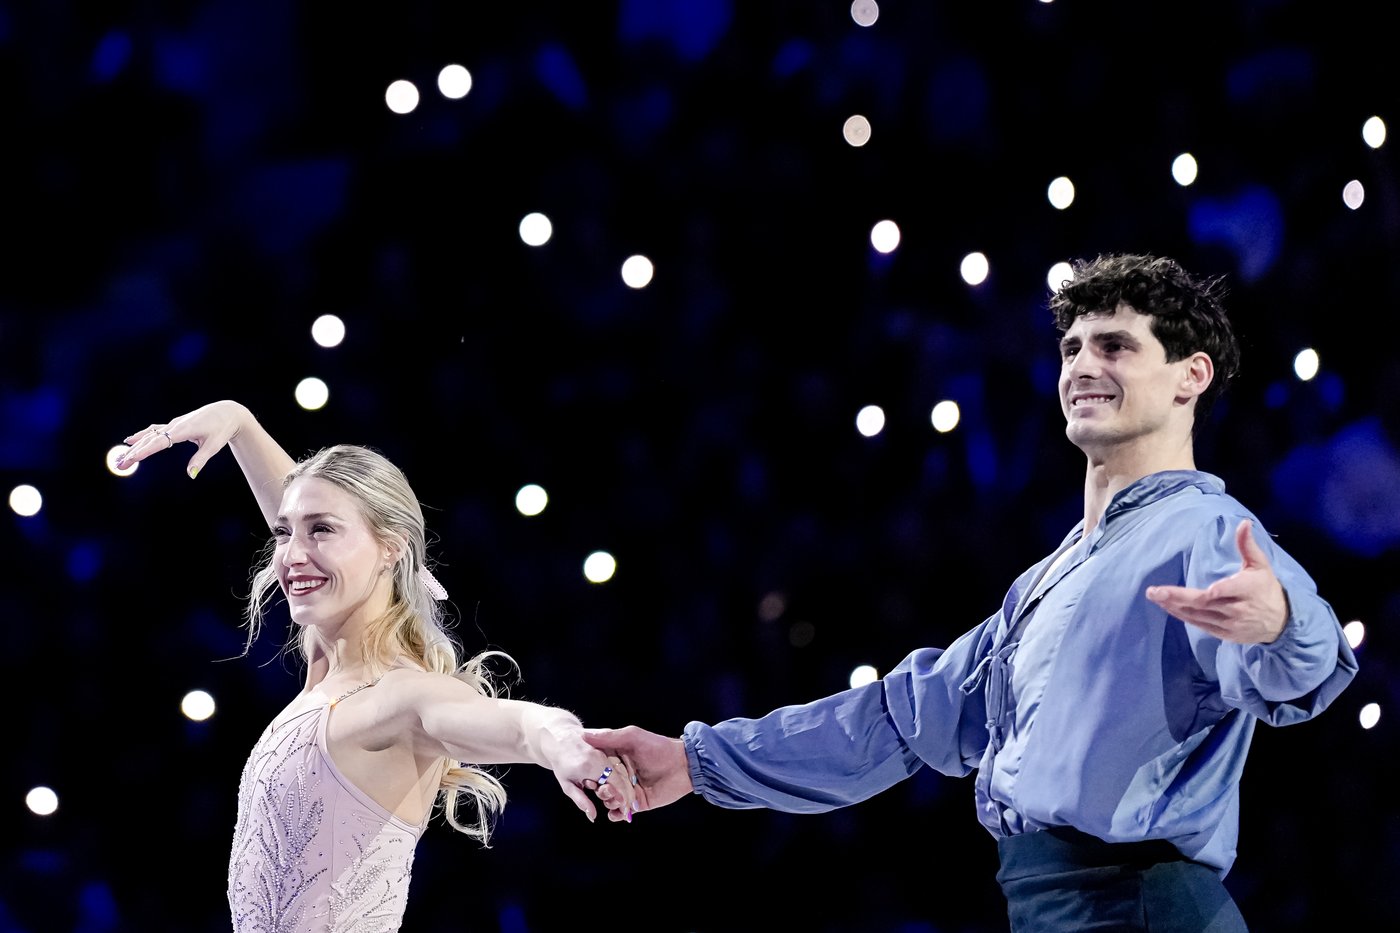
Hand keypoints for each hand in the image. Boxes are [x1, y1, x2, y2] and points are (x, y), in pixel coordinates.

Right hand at [115, 399, 251, 477]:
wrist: (227, 412)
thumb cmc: (222, 429)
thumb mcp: (214, 445)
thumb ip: (201, 459)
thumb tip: (191, 475)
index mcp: (183, 430)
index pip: (159, 442)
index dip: (144, 451)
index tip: (131, 459)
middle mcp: (175, 425)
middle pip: (150, 440)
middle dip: (134, 453)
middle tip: (119, 465)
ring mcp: (174, 424)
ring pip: (150, 435)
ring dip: (135, 446)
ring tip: (121, 457)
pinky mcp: (175, 424)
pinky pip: (155, 430)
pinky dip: (142, 436)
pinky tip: (131, 440)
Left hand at [553, 749, 637, 822]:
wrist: (559, 739)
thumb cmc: (561, 764)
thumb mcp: (568, 785)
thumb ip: (581, 801)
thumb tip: (593, 816)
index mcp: (592, 767)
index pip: (616, 785)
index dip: (622, 800)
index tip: (624, 812)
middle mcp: (602, 758)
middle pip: (622, 780)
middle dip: (623, 795)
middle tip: (618, 808)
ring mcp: (605, 752)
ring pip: (621, 773)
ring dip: (621, 787)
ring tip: (612, 797)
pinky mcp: (607, 749)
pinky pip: (617, 766)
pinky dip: (618, 778)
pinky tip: (613, 786)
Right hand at [584, 725, 691, 821]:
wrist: (683, 766)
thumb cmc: (659, 747)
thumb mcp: (632, 737)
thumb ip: (609, 738)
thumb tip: (585, 735)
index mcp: (616, 757)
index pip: (596, 765)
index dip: (590, 771)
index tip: (588, 774)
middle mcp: (620, 774)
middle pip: (601, 784)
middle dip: (599, 789)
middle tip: (604, 788)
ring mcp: (628, 789)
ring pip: (609, 799)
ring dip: (607, 801)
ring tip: (614, 798)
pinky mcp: (637, 803)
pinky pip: (621, 812)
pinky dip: (616, 815)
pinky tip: (617, 812)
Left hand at [1146, 519, 1288, 643]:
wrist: (1281, 623)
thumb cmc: (1266, 588)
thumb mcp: (1260, 565)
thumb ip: (1247, 545)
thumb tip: (1243, 523)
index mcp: (1249, 588)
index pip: (1233, 589)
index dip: (1220, 590)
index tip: (1209, 590)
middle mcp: (1238, 608)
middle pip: (1205, 603)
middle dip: (1178, 597)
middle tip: (1154, 591)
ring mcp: (1230, 623)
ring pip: (1198, 615)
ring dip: (1174, 606)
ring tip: (1154, 596)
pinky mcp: (1224, 634)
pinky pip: (1199, 624)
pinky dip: (1182, 616)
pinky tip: (1167, 607)